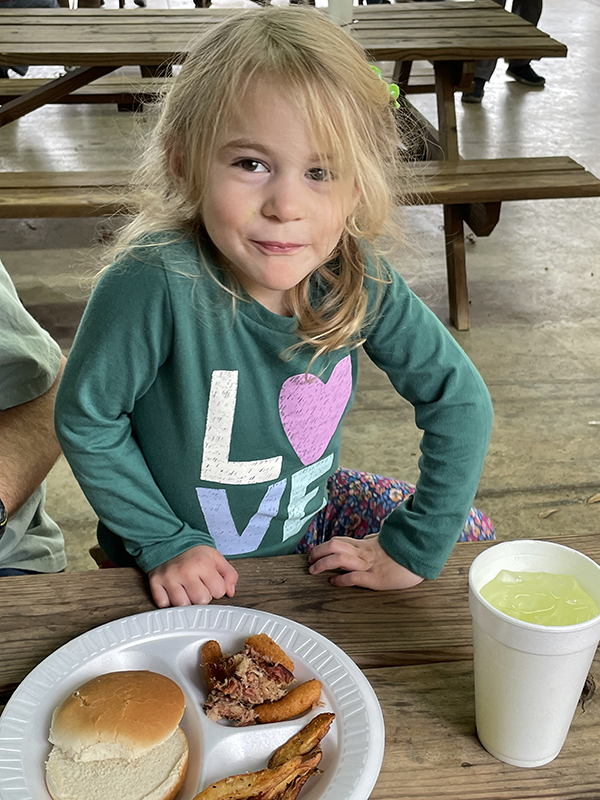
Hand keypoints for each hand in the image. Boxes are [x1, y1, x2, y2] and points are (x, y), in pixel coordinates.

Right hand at [149, 545, 237, 606]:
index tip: (211, 583)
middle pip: (201, 600)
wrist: (169, 540)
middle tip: (199, 587)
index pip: (218, 591)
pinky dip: (169, 602)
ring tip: (187, 591)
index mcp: (202, 563)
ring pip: (183, 605)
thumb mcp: (216, 557)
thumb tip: (230, 592)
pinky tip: (174, 592)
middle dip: (203, 596)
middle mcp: (185, 571)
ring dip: (186, 601)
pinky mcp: (155, 582)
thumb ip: (229, 574)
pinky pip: (164, 604)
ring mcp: (169, 578)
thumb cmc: (193, 552)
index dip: (217, 589)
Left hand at [307, 534, 423, 590]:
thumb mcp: (386, 544)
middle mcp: (364, 553)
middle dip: (318, 552)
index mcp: (366, 545)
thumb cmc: (405, 552)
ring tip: (314, 570)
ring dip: (323, 563)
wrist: (421, 556)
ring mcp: (368, 565)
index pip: (339, 541)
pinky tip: (333, 581)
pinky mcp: (375, 578)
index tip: (314, 552)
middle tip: (309, 560)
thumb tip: (366, 539)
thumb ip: (373, 543)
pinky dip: (340, 579)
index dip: (323, 546)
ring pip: (339, 557)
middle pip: (334, 545)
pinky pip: (353, 576)